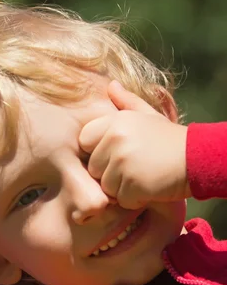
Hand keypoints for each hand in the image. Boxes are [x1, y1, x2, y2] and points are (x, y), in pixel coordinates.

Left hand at [78, 81, 189, 209]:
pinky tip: (149, 188)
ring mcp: (123, 161)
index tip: (116, 153)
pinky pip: (122, 199)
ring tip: (142, 176)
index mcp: (114, 122)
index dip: (97, 151)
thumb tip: (111, 85)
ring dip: (122, 188)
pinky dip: (134, 199)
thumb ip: (126, 101)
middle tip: (134, 167)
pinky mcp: (134, 184)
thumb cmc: (170, 138)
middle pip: (93, 167)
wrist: (200, 158)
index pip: (84, 140)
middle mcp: (115, 139)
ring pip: (106, 186)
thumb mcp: (148, 115)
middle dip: (110, 173)